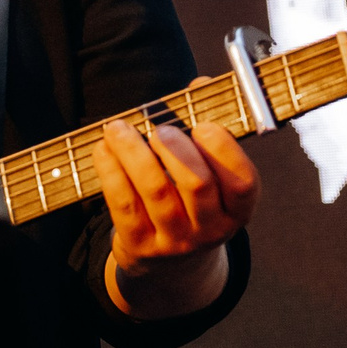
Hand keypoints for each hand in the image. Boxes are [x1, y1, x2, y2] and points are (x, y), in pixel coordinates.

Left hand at [96, 115, 259, 315]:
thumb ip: (205, 127)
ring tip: (118, 128)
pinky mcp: (141, 246)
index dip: (224, 151)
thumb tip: (200, 84)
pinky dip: (111, 171)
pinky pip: (123, 204)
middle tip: (157, 128)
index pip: (243, 183)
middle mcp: (212, 230)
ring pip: (155, 191)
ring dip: (133, 153)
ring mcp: (176, 242)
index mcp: (238, 209)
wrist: (167, 263)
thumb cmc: (188, 197)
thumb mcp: (206, 171)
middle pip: (197, 185)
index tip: (203, 125)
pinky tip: (103, 150)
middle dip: (175, 149)